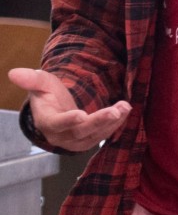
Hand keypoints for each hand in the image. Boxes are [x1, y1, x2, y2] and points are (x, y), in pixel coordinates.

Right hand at [7, 67, 130, 153]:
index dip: (68, 120)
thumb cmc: (50, 94)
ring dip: (112, 122)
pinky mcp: (89, 141)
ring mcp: (76, 141)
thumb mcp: (42, 83)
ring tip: (125, 106)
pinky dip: (116, 124)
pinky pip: (103, 135)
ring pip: (95, 135)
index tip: (81, 115)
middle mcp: (61, 136)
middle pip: (81, 131)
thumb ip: (31, 79)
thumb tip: (13, 73)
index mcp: (46, 121)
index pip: (56, 123)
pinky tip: (125, 111)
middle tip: (116, 110)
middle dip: (99, 121)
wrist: (59, 108)